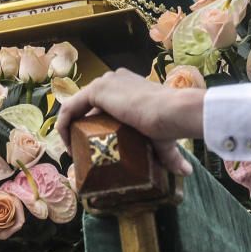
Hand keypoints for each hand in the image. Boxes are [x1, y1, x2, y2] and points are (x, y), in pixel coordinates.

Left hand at [56, 69, 203, 175]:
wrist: (172, 112)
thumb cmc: (170, 124)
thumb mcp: (164, 140)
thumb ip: (170, 155)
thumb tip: (186, 172)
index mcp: (130, 86)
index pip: (105, 105)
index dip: (96, 125)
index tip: (95, 148)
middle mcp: (115, 79)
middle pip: (89, 105)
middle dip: (82, 128)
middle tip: (83, 152)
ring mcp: (105, 82)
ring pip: (78, 106)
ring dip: (71, 128)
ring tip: (75, 152)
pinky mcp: (97, 90)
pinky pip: (70, 109)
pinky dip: (64, 127)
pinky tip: (68, 146)